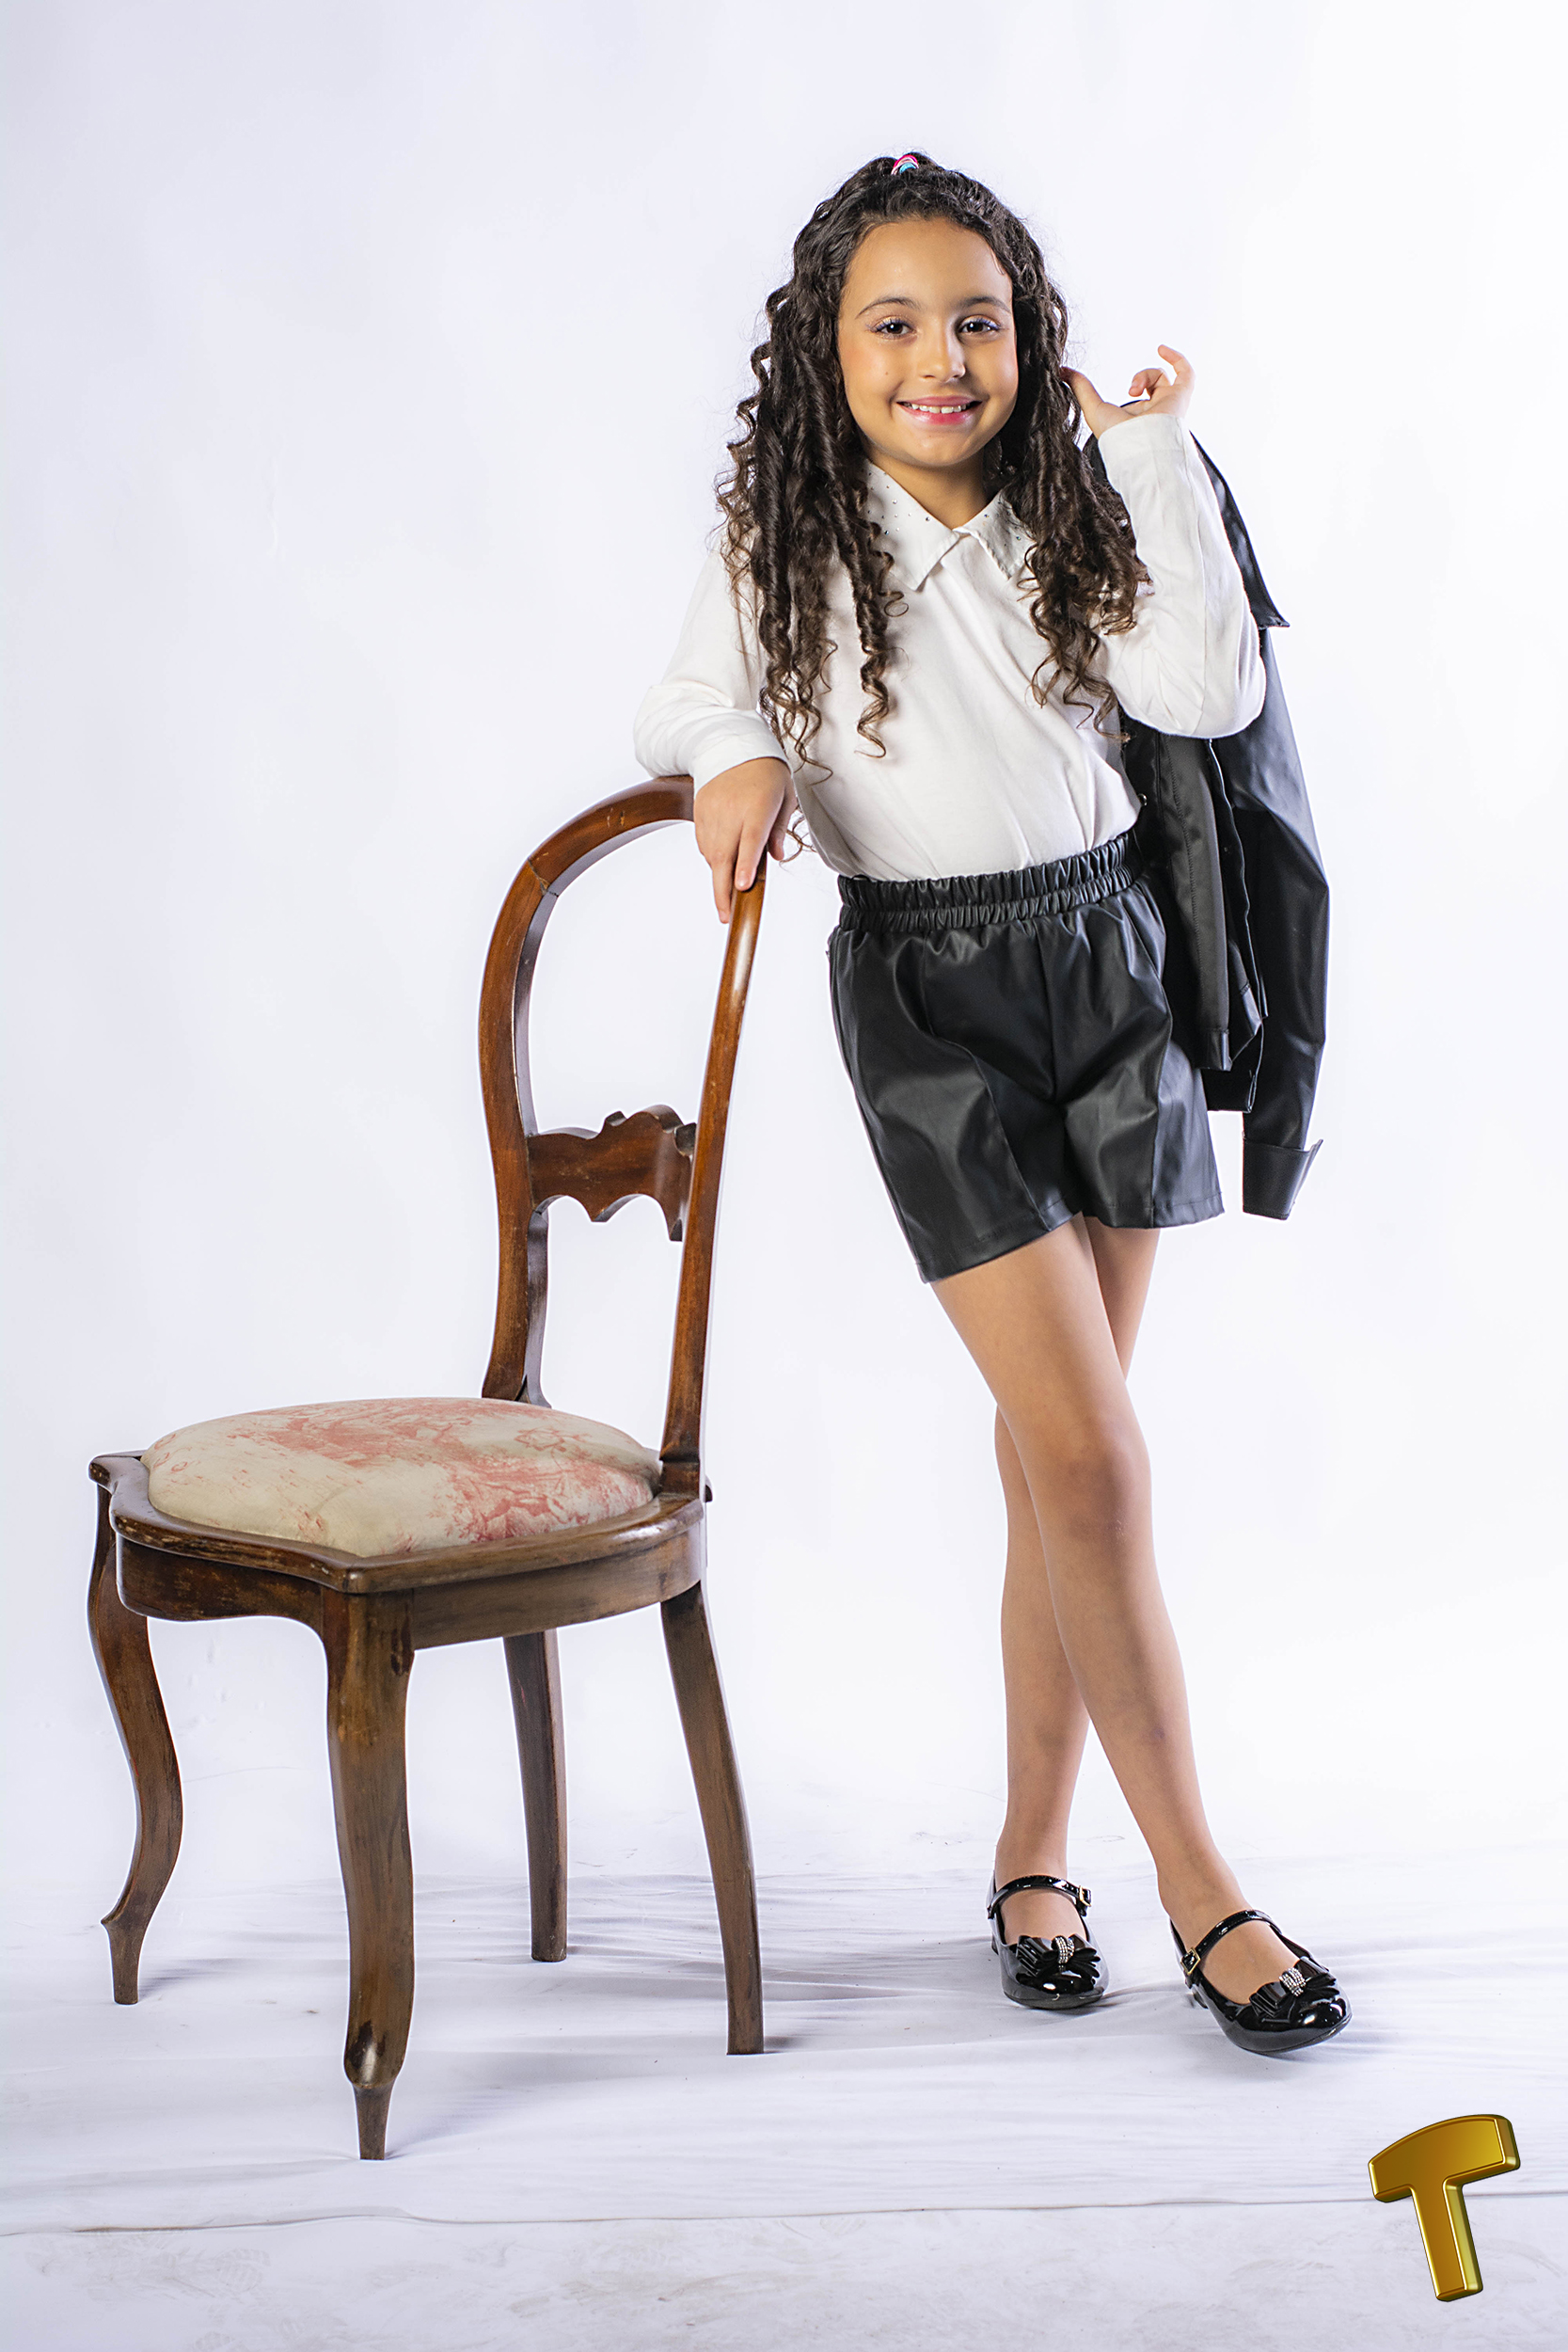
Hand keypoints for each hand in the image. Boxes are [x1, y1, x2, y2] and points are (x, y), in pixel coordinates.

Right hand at [693, 756, 795, 922]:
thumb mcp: (784, 796)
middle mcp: (732, 812)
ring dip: (719, 876)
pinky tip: (722, 863)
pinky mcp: (699, 813)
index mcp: (758, 807)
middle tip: (725, 916)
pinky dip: (712, 858)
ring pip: (712, 854)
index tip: (741, 886)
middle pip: (723, 856)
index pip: (750, 840)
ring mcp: (713, 813)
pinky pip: (704, 845)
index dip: (745, 865)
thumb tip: (775, 856)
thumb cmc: (764, 773)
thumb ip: (780, 828)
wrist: (730, 745)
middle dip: (722, 890)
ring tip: (727, 894)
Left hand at [1063, 345, 1193, 439]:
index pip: (1140, 396)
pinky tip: (1160, 349)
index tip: (1123, 386)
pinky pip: (1186, 372)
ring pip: (1162, 377)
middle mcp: (1155, 412)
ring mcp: (1169, 404)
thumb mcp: (1092, 407)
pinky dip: (1176, 358)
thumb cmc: (1117, 437)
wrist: (1137, 444)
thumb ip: (1080, 388)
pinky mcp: (1180, 397)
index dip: (1135, 384)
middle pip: (1152, 385)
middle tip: (1129, 391)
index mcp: (1138, 418)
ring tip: (1135, 389)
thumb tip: (1062, 371)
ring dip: (1145, 375)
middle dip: (1139, 381)